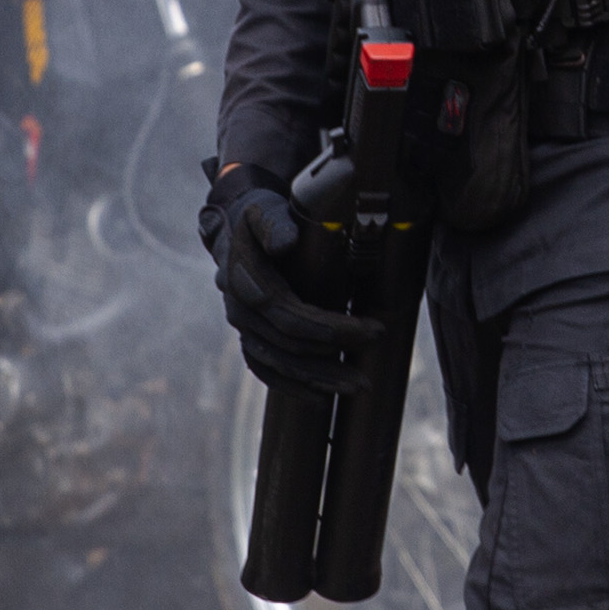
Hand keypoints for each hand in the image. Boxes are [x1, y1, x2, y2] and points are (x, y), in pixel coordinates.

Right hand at [204, 162, 376, 389]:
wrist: (236, 230)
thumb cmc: (261, 217)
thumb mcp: (265, 210)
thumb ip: (274, 223)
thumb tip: (285, 243)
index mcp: (246, 280)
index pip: (291, 314)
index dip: (331, 327)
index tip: (372, 329)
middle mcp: (240, 310)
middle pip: (289, 345)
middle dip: (333, 357)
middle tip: (372, 362)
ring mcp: (243, 328)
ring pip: (280, 364)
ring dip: (319, 380)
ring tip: (358, 387)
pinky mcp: (250, 338)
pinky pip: (267, 371)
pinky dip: (293, 387)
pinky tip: (321, 399)